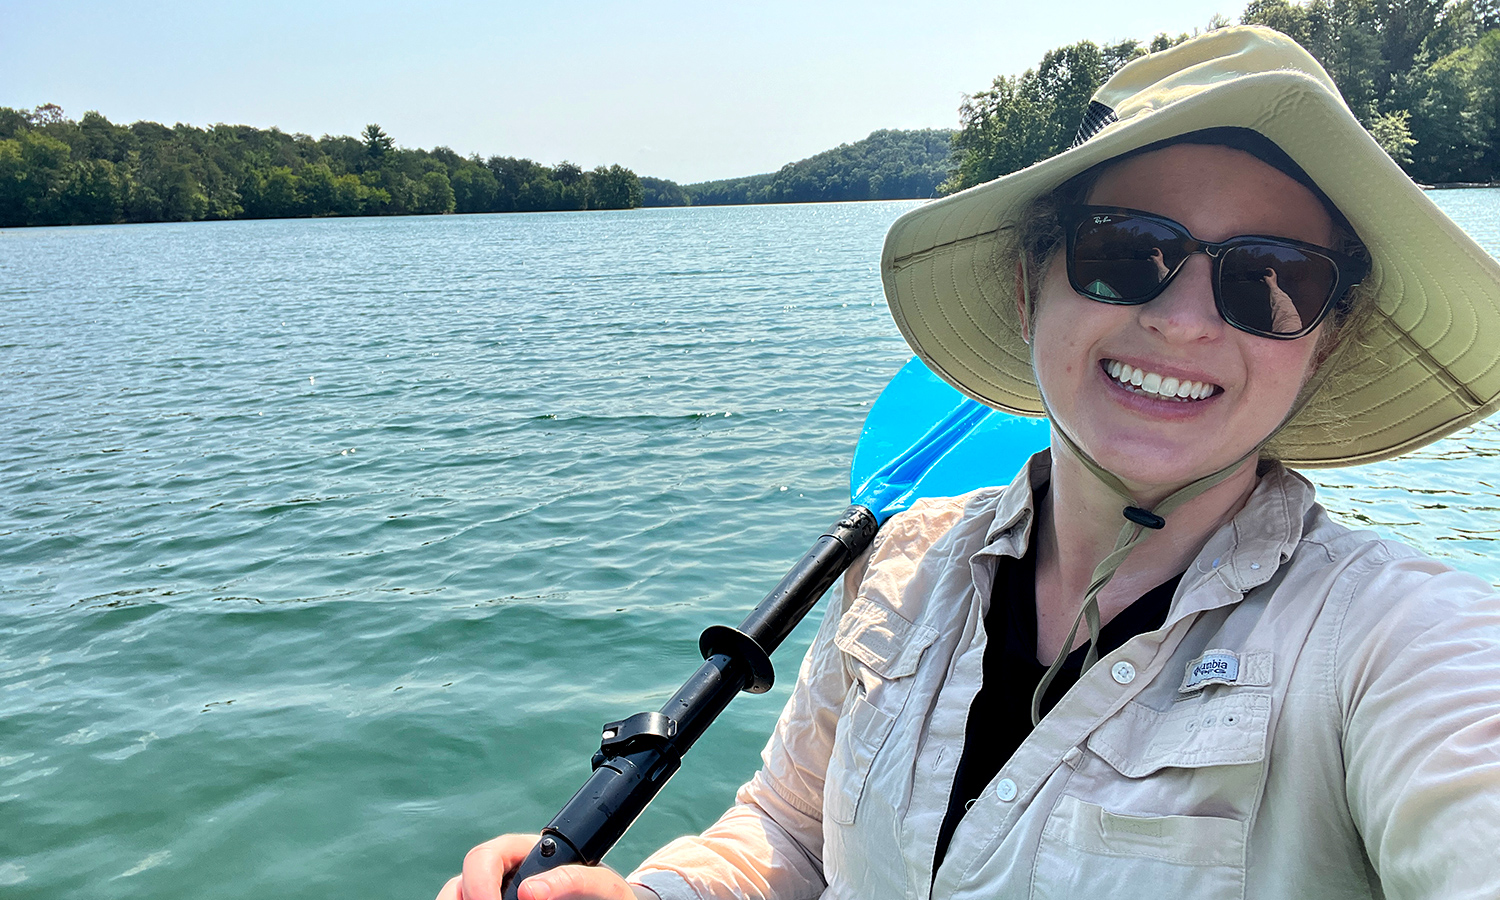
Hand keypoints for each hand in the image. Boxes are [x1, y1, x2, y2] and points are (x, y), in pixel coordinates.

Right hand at [436, 834, 654, 899]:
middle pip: (460, 883)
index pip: (485, 856)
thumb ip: (572, 878)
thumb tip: (530, 891)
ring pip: (457, 899)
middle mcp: (503, 874)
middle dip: (466, 899)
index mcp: (523, 853)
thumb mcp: (600, 883)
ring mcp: (497, 895)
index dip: (480, 881)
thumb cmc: (606, 894)